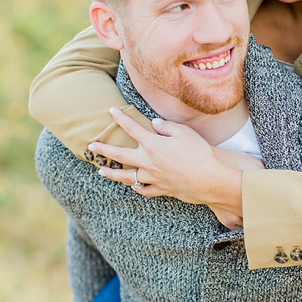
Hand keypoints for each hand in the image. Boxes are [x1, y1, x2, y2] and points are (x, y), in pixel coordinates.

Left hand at [90, 110, 249, 225]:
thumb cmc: (200, 153)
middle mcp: (148, 162)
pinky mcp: (161, 189)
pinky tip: (133, 186)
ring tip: (101, 171)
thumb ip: (166, 126)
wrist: (210, 180)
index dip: (120, 118)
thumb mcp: (185, 133)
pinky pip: (144, 190)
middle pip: (120, 155)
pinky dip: (137, 188)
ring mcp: (153, 178)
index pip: (132, 128)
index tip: (110, 111)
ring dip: (112, 174)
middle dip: (104, 149)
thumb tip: (154, 124)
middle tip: (91, 146)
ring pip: (127, 177)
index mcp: (153, 145)